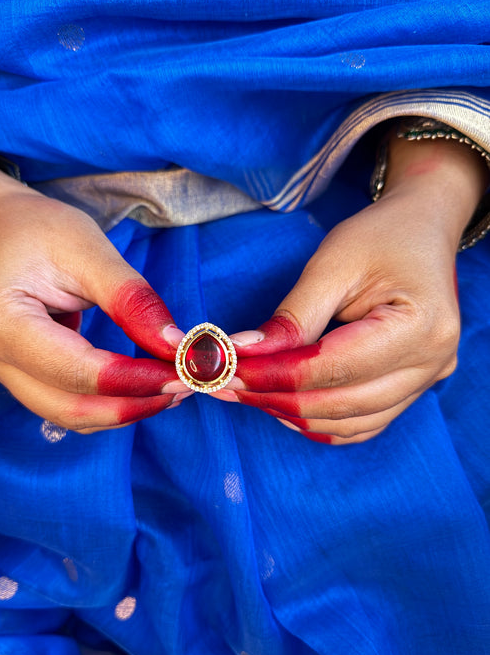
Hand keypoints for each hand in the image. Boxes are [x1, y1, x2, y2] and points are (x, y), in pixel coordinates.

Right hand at [0, 164, 189, 432]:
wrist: (8, 230)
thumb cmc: (44, 231)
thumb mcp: (92, 252)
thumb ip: (133, 302)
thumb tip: (177, 346)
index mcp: (1, 319)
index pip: (75, 369)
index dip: (133, 379)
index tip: (183, 372)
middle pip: (70, 406)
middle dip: (134, 404)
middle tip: (187, 386)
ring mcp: (3, 371)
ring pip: (70, 415)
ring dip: (126, 410)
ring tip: (173, 388)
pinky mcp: (21, 377)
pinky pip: (68, 405)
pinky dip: (110, 403)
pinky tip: (145, 387)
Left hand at [212, 136, 487, 443]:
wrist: (421, 231)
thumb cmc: (381, 237)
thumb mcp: (333, 263)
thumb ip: (293, 316)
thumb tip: (244, 354)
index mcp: (420, 325)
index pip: (332, 367)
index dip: (274, 375)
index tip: (225, 371)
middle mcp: (432, 363)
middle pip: (340, 403)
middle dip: (274, 397)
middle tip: (223, 383)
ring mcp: (428, 380)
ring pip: (349, 423)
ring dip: (292, 413)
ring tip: (247, 392)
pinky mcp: (414, 387)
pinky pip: (363, 423)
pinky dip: (320, 420)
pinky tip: (283, 406)